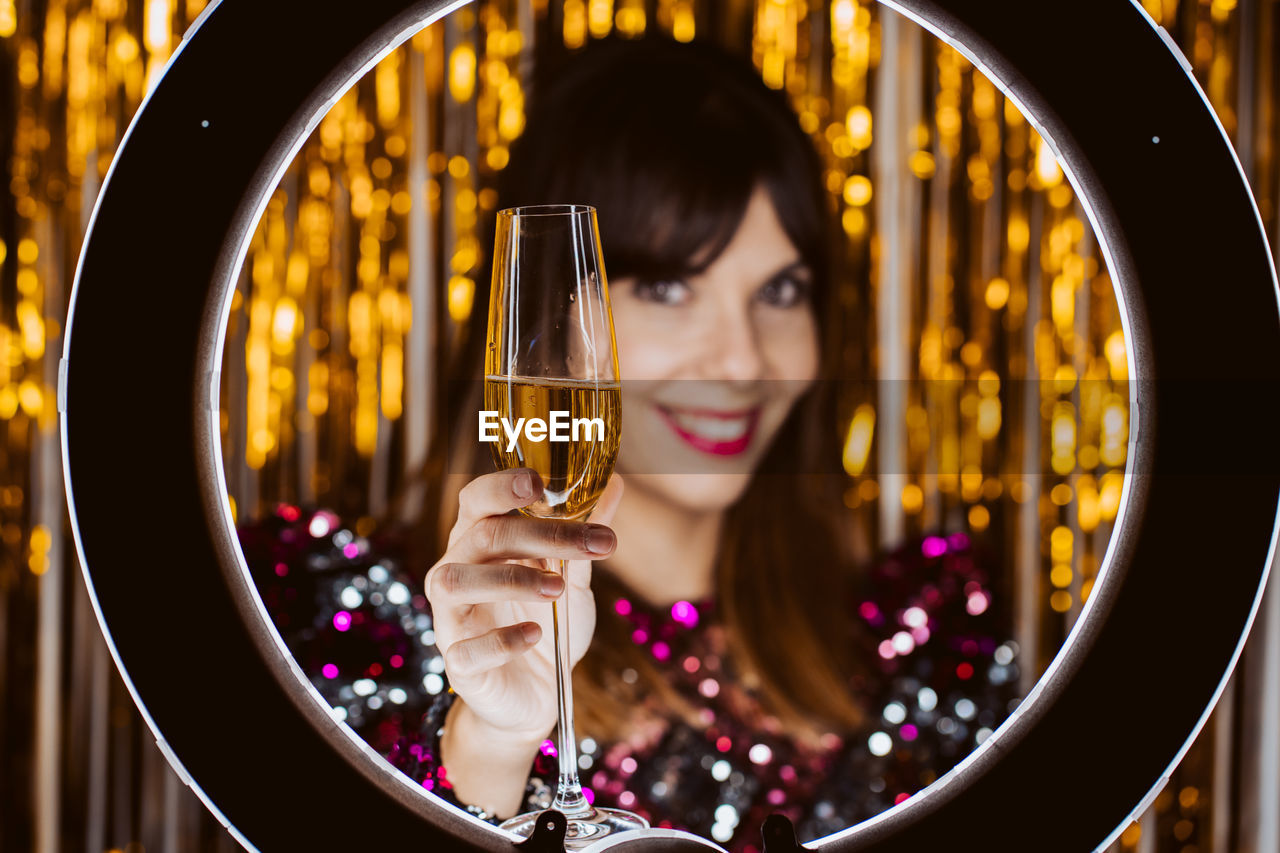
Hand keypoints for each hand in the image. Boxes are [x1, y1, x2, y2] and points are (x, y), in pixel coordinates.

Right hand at [425, 468, 624, 746]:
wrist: (536, 695)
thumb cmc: (548, 624)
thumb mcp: (573, 577)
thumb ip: (585, 533)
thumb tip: (616, 483)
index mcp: (479, 543)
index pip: (476, 499)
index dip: (501, 486)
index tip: (539, 483)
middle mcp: (457, 572)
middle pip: (481, 536)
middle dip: (538, 535)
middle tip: (589, 545)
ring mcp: (451, 619)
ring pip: (454, 582)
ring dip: (510, 579)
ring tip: (557, 588)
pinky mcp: (458, 664)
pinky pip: (466, 648)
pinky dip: (502, 639)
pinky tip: (534, 634)